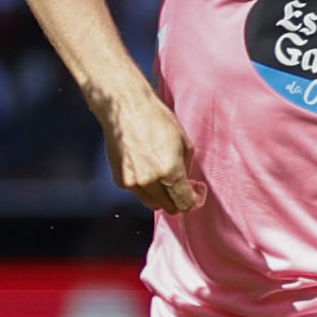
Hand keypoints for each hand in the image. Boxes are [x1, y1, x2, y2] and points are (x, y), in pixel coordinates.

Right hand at [101, 89, 203, 212]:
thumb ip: (186, 167)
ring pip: (152, 204)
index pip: (185, 202)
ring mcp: (133, 183)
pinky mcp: (120, 180)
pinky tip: (146, 169)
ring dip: (162, 196)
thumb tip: (186, 182)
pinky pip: (138, 192)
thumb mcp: (183, 140)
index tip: (196, 193)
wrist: (125, 108)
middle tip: (182, 186)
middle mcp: (150, 181)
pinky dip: (145, 187)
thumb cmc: (155, 118)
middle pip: (170, 207)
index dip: (195, 200)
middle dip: (179, 199)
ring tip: (164, 178)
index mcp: (170, 171)